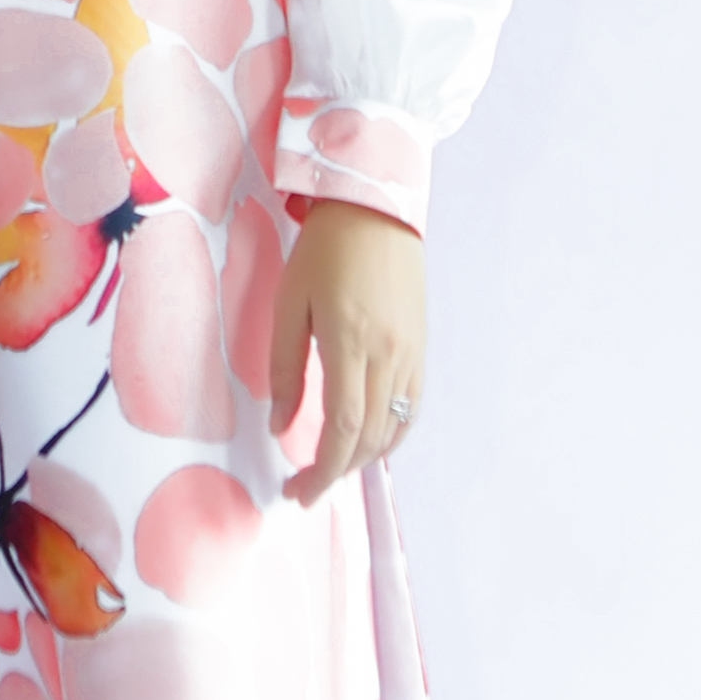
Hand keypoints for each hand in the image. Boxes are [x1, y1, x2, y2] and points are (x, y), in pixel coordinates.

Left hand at [268, 199, 426, 505]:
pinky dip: (389, 435)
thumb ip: (284, 368)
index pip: (342, 427)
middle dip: (336, 472)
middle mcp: (389, 355)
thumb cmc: (324, 249)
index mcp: (351, 342)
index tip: (297, 492)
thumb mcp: (289, 302)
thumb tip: (279, 426)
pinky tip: (366, 441)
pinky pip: (411, 409)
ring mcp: (411, 353)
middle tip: (304, 488)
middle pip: (369, 437)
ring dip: (362, 458)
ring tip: (329, 466)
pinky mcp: (421, 348)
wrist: (378, 206)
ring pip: (394, 429)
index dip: (321, 470)